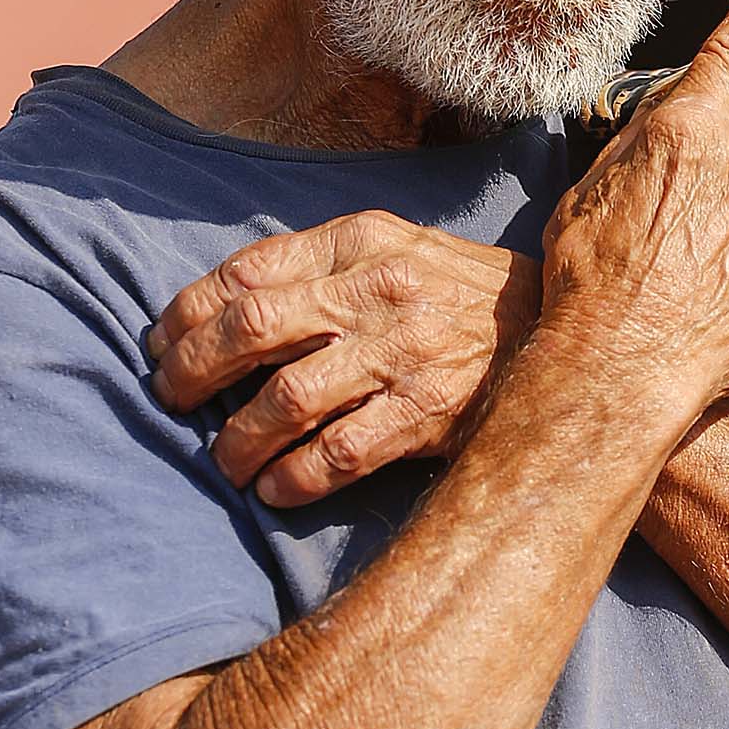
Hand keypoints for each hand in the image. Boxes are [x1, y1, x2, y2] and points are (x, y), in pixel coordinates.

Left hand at [147, 212, 541, 504]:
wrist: (567, 330)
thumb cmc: (457, 294)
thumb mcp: (394, 251)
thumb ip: (318, 266)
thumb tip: (222, 304)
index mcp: (363, 240)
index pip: (249, 271)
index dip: (189, 311)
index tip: (161, 342)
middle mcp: (381, 290)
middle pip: (253, 328)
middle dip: (194, 369)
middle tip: (170, 399)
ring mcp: (406, 352)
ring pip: (289, 398)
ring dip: (239, 437)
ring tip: (224, 459)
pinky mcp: (430, 411)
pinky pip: (341, 453)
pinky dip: (295, 477)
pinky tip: (275, 489)